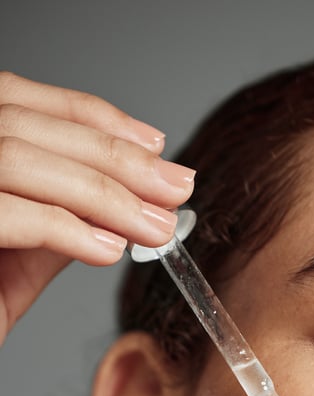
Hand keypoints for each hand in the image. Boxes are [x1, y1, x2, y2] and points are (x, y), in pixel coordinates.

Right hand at [0, 71, 194, 344]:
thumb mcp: (19, 255)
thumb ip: (59, 216)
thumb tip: (123, 196)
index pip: (20, 101)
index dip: (93, 118)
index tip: (154, 146)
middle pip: (27, 125)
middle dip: (115, 158)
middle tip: (175, 189)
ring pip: (22, 160)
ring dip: (104, 194)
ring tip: (155, 228)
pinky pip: (12, 214)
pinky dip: (69, 229)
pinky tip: (110, 251)